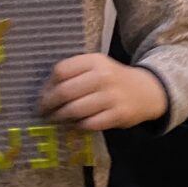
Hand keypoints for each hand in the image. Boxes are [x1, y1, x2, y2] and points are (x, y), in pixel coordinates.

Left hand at [39, 53, 167, 130]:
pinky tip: (73, 124)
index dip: (47, 85)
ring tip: (54, 119)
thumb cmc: (112, 78)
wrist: (145, 91)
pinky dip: (77, 125)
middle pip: (65, 91)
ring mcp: (112, 96)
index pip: (61, 70)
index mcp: (94, 60)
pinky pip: (89, 123)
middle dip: (49, 104)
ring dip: (60, 117)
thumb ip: (74, 73)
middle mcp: (103, 76)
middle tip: (42, 111)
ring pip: (75, 109)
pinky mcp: (118, 115)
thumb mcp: (96, 66)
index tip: (42, 94)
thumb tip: (45, 91)